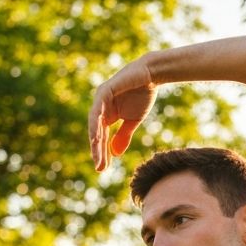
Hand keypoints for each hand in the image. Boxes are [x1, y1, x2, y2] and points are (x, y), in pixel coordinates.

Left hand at [88, 56, 157, 171]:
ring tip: (96, 156)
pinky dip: (96, 124)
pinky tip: (96, 137)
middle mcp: (100, 108)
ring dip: (95, 141)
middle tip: (99, 168)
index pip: (102, 137)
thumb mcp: (133, 120)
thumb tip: (115, 153)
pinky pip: (98, 110)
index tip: (103, 169)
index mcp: (107, 115)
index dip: (102, 153)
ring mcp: (101, 99)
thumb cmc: (142, 95)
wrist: (151, 77)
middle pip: (96, 133)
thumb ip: (123, 135)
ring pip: (94, 124)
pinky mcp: (105, 92)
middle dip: (98, 151)